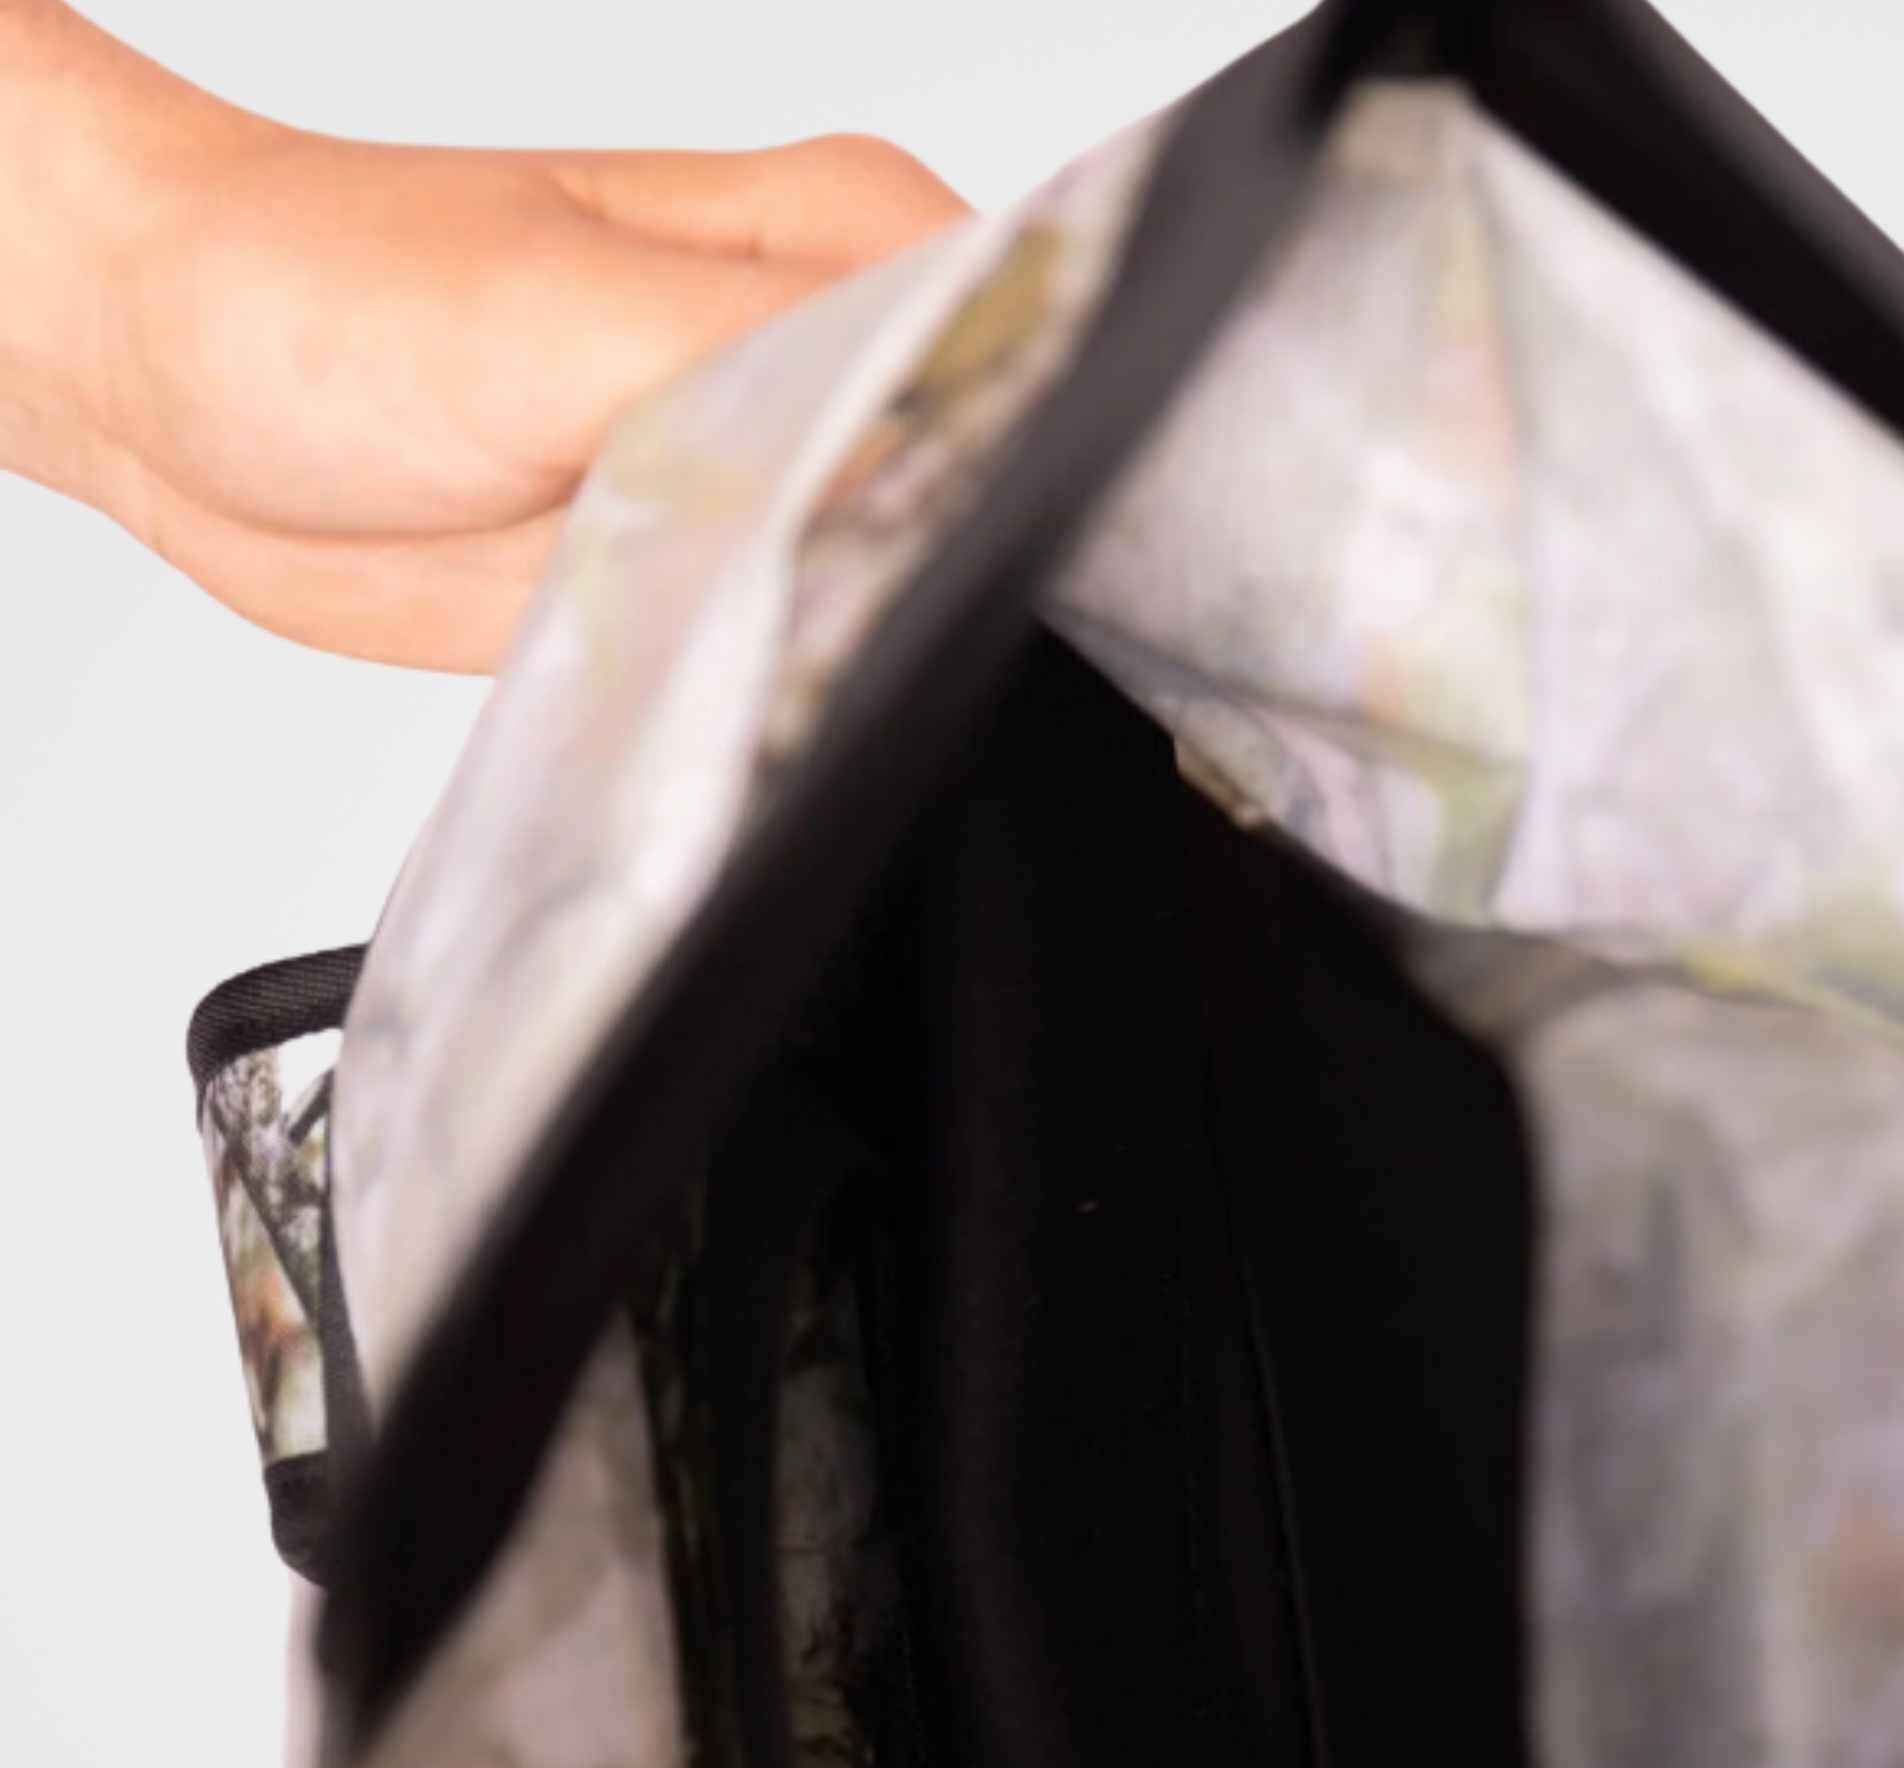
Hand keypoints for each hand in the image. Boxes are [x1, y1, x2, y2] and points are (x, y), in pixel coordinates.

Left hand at [0, 5, 966, 668]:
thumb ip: (760, 378)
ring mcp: (767, 472)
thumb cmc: (324, 292)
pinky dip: (772, 691)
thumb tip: (920, 452)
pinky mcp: (704, 576)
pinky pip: (791, 657)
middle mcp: (823, 349)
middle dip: (942, 573)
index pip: (1021, 344)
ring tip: (763, 640)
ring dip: (854, 643)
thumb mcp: (564, 315)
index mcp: (840, 237)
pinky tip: (731, 685)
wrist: (175, 386)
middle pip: (981, 486)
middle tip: (831, 603)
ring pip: (894, 588)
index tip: (948, 534)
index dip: (1025, 455)